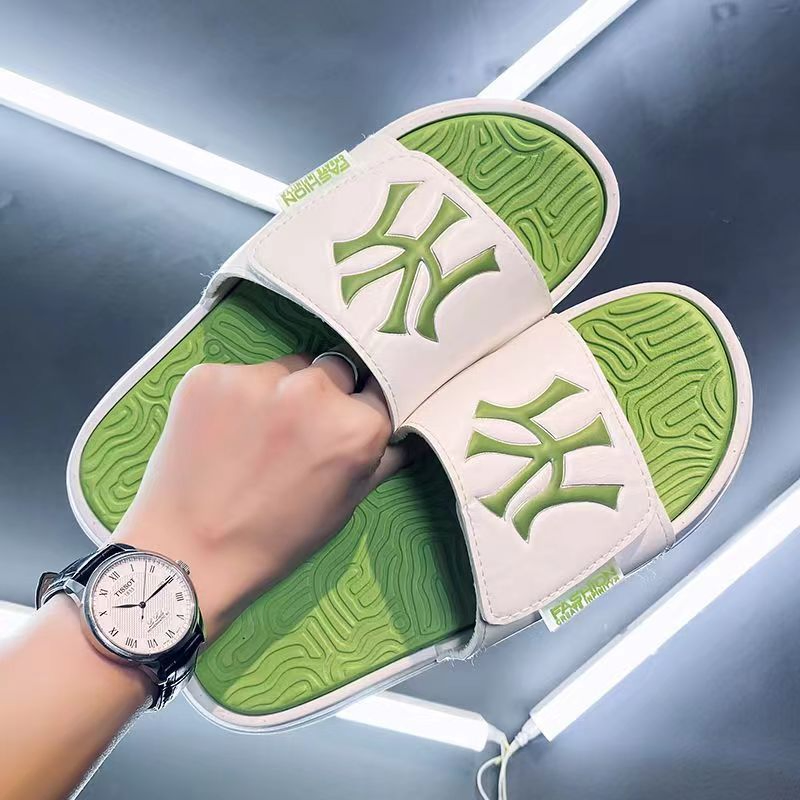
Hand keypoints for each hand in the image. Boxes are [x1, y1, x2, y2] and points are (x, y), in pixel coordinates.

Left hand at [110, 354, 402, 641]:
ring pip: (287, 368)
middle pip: (335, 370)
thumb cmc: (275, 541)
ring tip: (256, 437)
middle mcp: (313, 390)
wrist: (187, 555)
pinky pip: (240, 375)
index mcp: (356, 426)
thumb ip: (381, 459)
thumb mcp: (345, 506)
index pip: (377, 394)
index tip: (342, 428)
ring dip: (281, 392)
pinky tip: (223, 432)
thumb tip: (402, 430)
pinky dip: (237, 397)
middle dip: (326, 395)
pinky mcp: (211, 375)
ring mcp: (258, 378)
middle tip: (298, 434)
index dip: (361, 412)